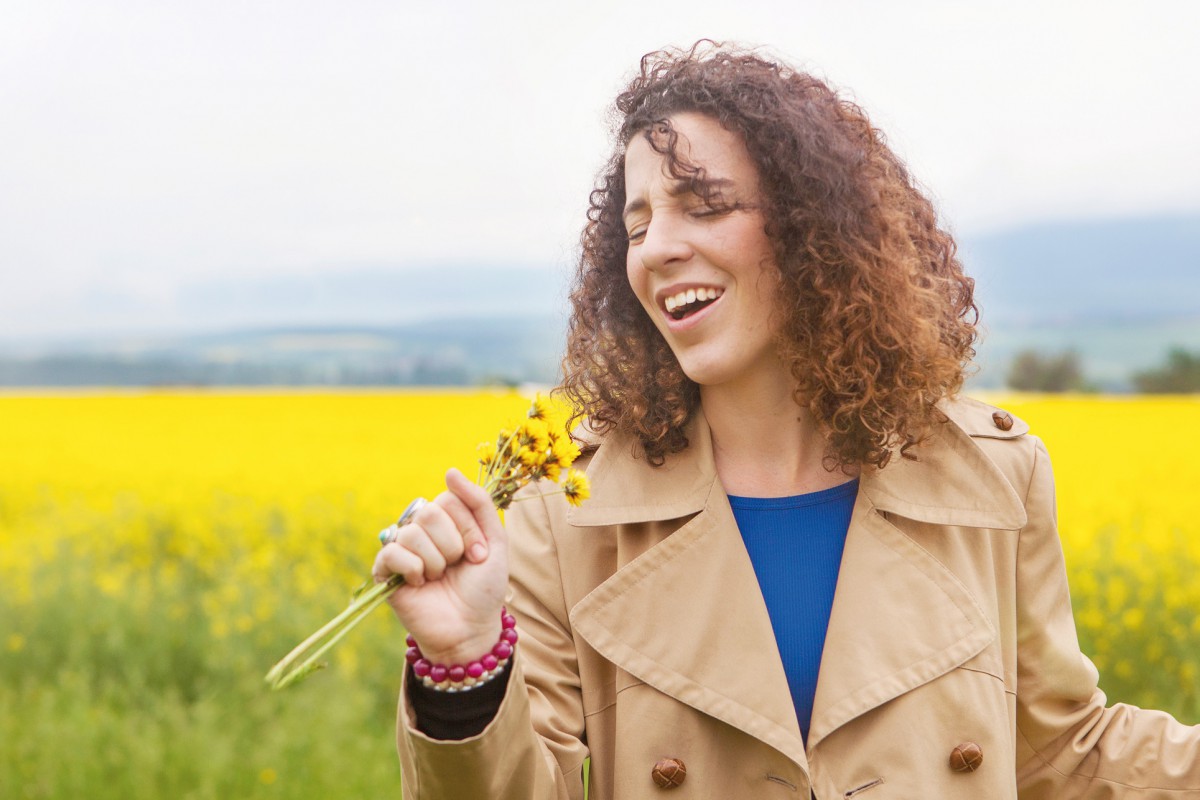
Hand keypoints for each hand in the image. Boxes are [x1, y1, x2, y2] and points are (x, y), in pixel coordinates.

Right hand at [372, 468, 507, 664]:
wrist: (471, 629)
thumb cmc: (484, 588)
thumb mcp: (495, 541)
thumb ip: (479, 503)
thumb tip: (450, 472)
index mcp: (446, 520)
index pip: (448, 499)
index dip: (467, 528)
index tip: (478, 555)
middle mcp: (422, 530)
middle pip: (428, 512)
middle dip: (452, 544)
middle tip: (459, 567)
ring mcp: (402, 549)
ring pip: (412, 533)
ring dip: (436, 562)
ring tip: (439, 578)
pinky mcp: (385, 571)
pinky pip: (392, 553)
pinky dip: (413, 569)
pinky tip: (421, 584)